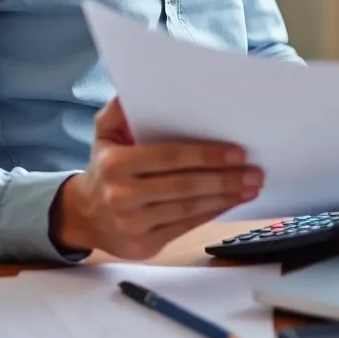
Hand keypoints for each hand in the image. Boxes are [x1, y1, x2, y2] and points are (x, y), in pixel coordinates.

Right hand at [49, 97, 262, 259]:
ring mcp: (132, 225)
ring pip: (188, 209)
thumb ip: (118, 109)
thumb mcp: (104, 132)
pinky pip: (186, 227)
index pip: (168, 157)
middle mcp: (121, 196)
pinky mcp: (144, 246)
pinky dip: (212, 213)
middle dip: (223, 178)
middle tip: (254, 171)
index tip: (236, 151)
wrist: (84, 215)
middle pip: (183, 186)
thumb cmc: (105, 165)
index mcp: (114, 164)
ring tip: (250, 186)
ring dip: (224, 197)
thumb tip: (133, 90)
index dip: (205, 155)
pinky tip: (230, 201)